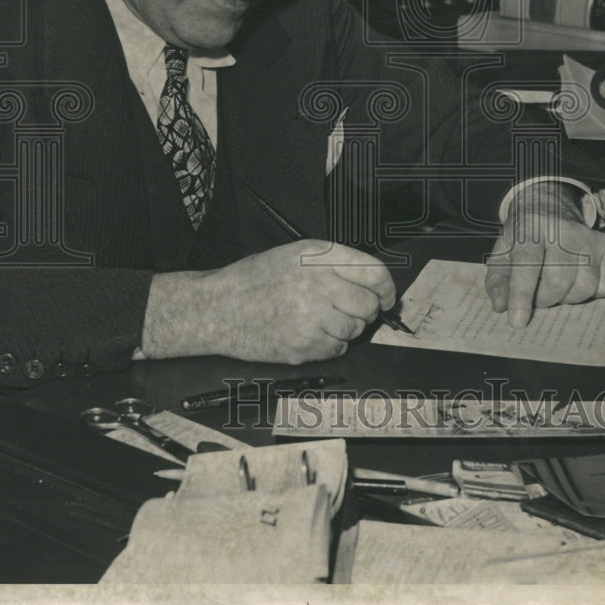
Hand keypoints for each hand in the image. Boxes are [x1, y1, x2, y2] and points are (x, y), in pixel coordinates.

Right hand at [141, 240, 395, 363]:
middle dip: (366, 310)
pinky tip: (308, 332)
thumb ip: (333, 263)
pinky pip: (337, 349)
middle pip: (368, 305)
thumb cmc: (255, 280)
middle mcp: (317, 285)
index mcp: (317, 258)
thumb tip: (374, 282)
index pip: (373, 272)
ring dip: (346, 328)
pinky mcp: (303, 348)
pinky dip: (330, 344)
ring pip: (355, 330)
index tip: (387, 296)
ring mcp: (311, 319)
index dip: (387, 287)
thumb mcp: (294, 254)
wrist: (218, 308)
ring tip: (320, 319)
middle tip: (352, 310)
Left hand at [485, 189, 604, 328]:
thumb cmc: (523, 237)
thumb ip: (497, 281)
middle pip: (558, 281)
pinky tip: (578, 281)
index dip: (522, 297)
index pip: (527, 266)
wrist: (548, 205)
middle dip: (544, 299)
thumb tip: (501, 306)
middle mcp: (562, 231)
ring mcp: (588, 237)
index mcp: (529, 229)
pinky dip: (592, 293)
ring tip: (557, 287)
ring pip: (584, 286)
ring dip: (568, 298)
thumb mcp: (501, 253)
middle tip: (538, 295)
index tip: (517, 322)